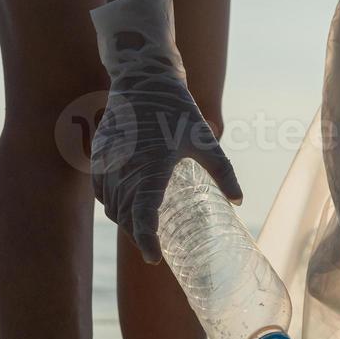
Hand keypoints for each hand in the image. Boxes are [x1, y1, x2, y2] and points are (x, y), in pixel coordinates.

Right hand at [91, 0, 241, 263]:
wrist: (144, 79)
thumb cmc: (179, 111)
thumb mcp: (206, 141)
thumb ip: (224, 172)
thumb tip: (239, 202)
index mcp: (151, 166)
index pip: (143, 215)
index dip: (147, 241)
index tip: (154, 259)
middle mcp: (124, 166)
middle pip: (126, 216)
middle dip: (139, 234)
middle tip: (157, 245)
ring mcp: (108, 161)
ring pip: (110, 206)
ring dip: (125, 220)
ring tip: (143, 227)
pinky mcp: (100, 154)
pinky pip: (100, 192)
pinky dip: (112, 204)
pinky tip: (126, 205)